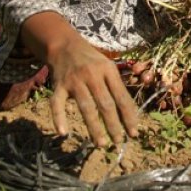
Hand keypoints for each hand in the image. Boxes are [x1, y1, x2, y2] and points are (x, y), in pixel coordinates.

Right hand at [21, 12, 138, 146]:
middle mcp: (92, 75)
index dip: (129, 116)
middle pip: (105, 104)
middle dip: (113, 125)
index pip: (121, 97)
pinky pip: (57, 104)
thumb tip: (130, 114)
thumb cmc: (92, 61)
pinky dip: (59, 118)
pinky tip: (63, 133)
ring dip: (94, 127)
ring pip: (86, 107)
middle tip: (118, 142)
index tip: (134, 133)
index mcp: (108, 71)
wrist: (65, 46)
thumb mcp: (108, 67)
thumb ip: (117, 87)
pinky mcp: (58, 85)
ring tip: (101, 144)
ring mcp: (74, 80)